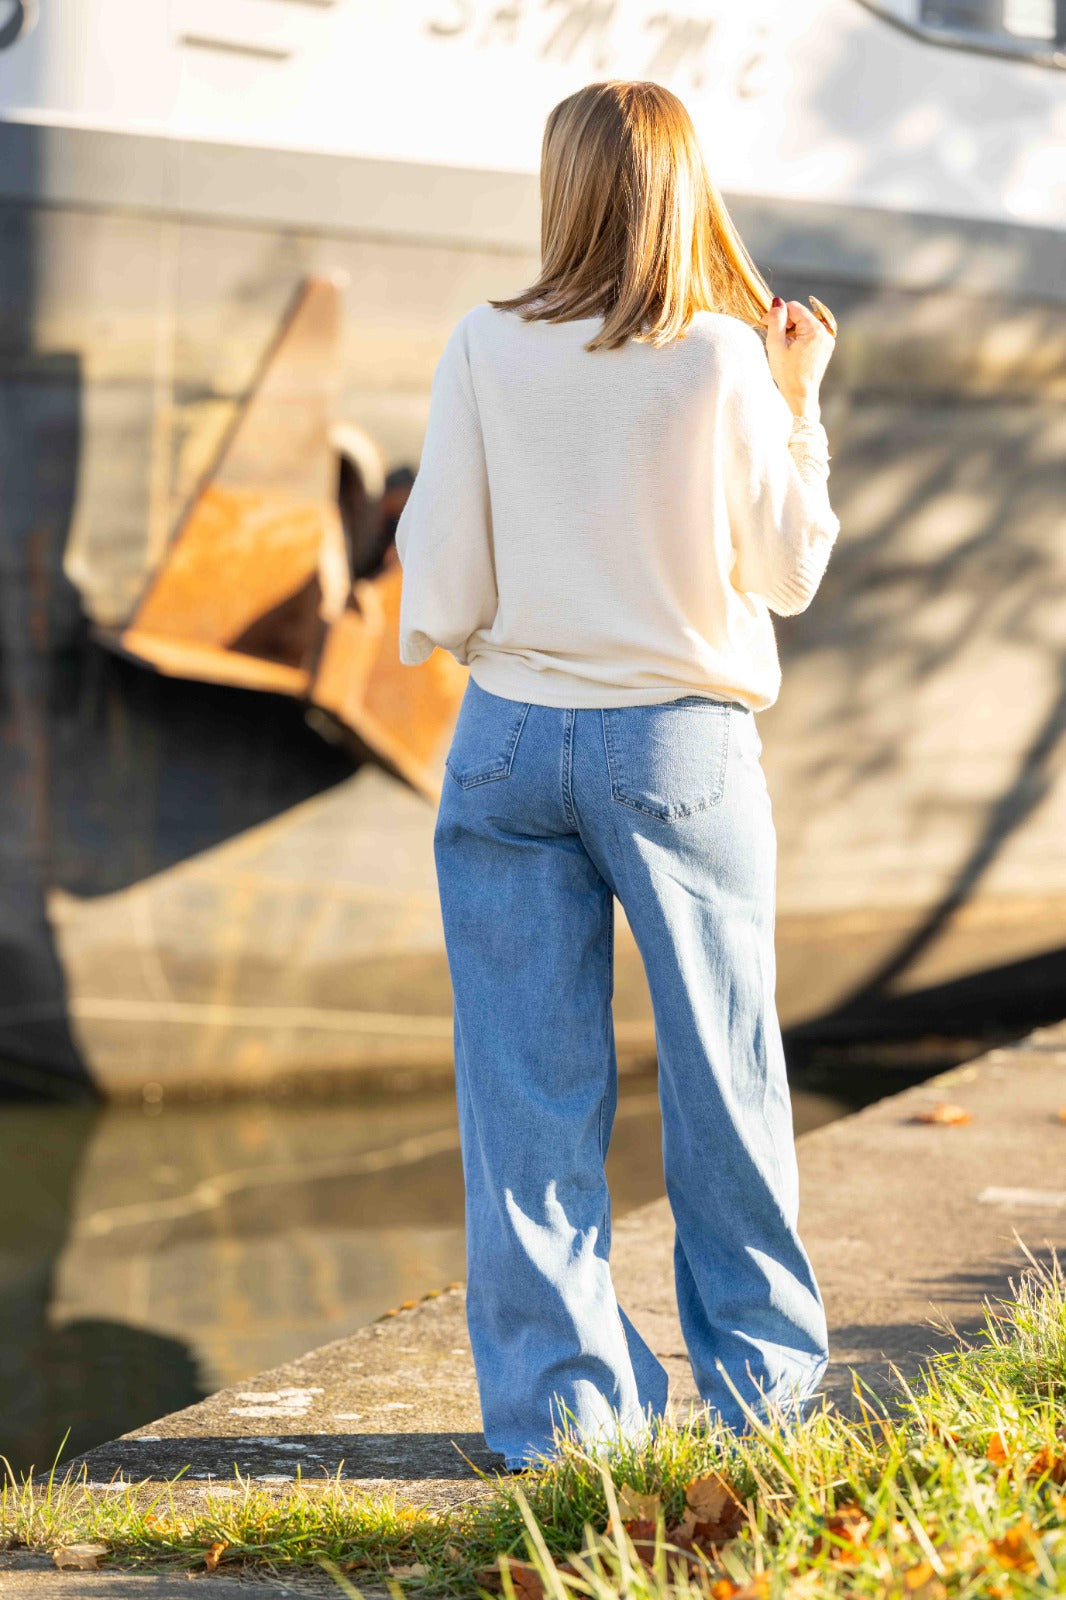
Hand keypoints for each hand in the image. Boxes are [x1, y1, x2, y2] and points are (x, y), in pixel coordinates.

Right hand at [759, 297, 834, 420]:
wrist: (801, 396)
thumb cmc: (787, 374)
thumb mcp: (776, 346)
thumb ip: (776, 321)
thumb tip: (776, 302)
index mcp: (814, 330)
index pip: (794, 307)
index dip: (778, 313)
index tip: (766, 324)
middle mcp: (825, 332)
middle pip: (801, 314)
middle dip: (786, 322)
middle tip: (774, 338)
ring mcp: (827, 339)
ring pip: (805, 323)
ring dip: (792, 330)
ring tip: (784, 347)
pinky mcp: (826, 346)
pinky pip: (810, 332)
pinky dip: (799, 336)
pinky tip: (792, 350)